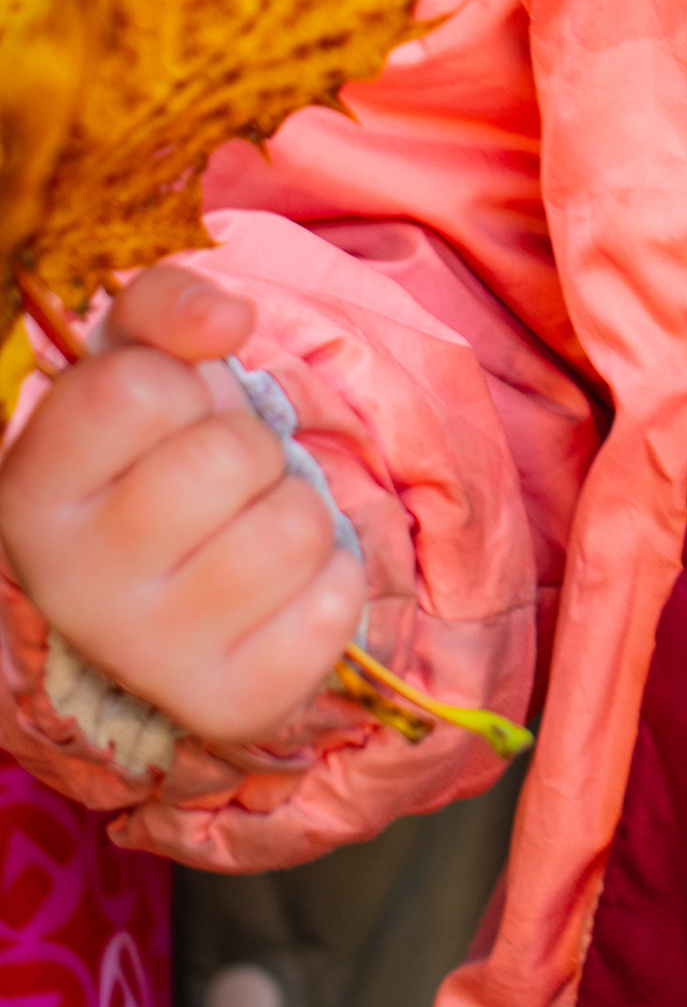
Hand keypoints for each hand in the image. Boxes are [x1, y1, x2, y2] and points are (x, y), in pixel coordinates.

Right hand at [0, 265, 360, 746]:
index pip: (135, 391)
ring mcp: (151, 657)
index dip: (177, 385)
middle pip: (228, 457)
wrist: (180, 582)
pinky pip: (337, 603)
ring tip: (248, 529)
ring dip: (295, 508)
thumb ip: (166, 303)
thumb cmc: (155, 450)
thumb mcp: (137, 356)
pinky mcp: (233, 703)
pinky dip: (332, 576)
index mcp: (31, 496)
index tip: (163, 418)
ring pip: (294, 527)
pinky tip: (279, 590)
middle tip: (216, 480)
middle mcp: (75, 587)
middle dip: (247, 445)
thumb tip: (226, 320)